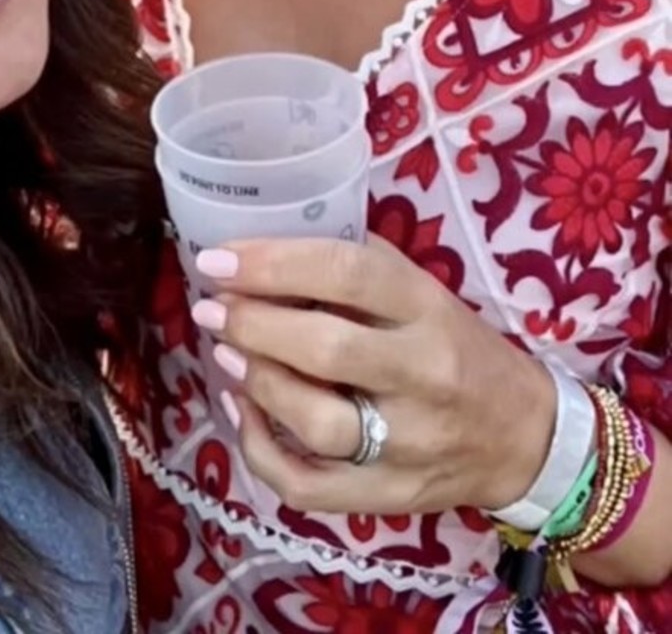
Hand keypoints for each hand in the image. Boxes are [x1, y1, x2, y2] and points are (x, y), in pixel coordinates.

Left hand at [192, 237, 556, 517]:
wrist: (525, 436)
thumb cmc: (459, 347)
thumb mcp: (425, 292)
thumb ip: (360, 266)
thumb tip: (269, 242)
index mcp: (430, 309)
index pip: (349, 273)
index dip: (274, 263)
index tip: (218, 259)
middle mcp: (424, 375)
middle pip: (327, 350)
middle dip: (254, 325)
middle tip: (212, 307)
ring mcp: (409, 444)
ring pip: (319, 423)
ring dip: (259, 385)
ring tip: (226, 355)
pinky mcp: (392, 497)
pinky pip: (311, 488)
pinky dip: (262, 453)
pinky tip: (242, 412)